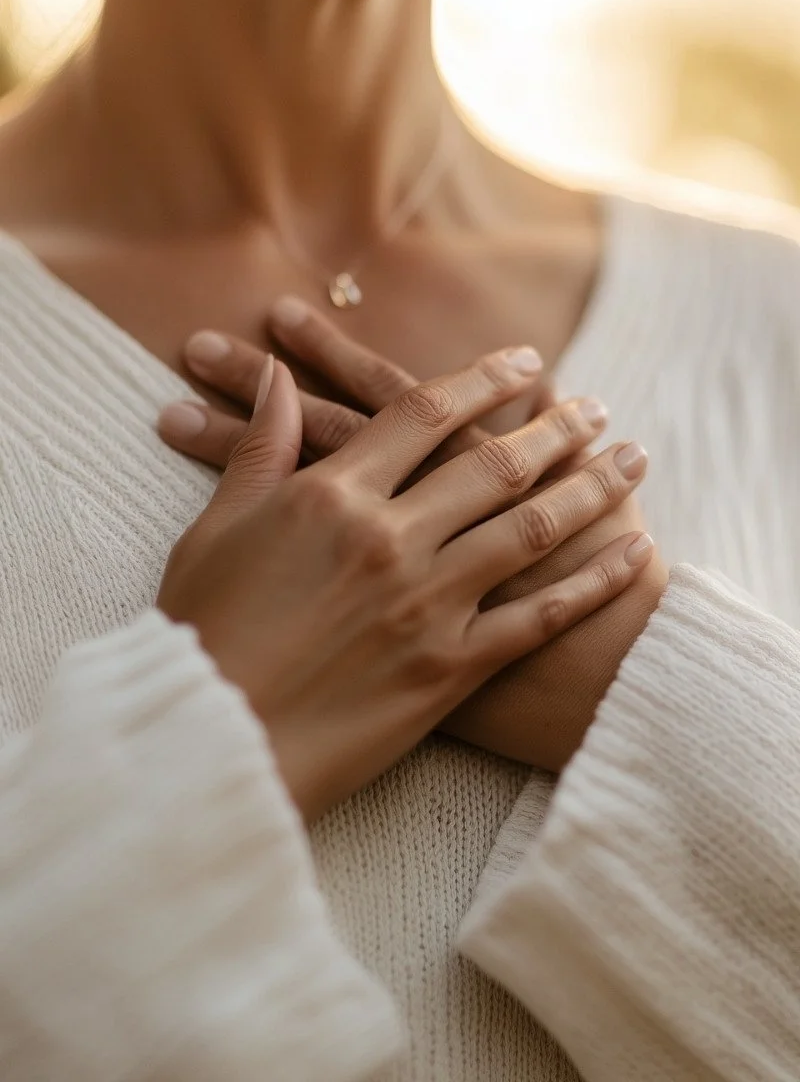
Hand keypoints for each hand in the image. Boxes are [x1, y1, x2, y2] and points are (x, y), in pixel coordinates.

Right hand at [159, 303, 662, 773]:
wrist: (214, 741)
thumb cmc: (204, 631)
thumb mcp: (218, 528)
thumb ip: (259, 447)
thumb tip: (277, 378)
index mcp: (330, 496)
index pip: (423, 412)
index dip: (482, 379)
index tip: (525, 359)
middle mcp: (390, 540)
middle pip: (494, 463)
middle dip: (554, 426)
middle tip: (595, 404)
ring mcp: (427, 605)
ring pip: (530, 527)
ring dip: (590, 484)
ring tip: (632, 455)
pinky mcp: (450, 669)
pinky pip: (539, 616)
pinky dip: (593, 581)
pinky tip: (632, 552)